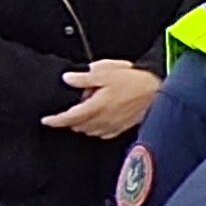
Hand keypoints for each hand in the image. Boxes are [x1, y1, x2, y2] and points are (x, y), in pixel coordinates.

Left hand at [43, 58, 160, 136]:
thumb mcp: (106, 72)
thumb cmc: (136, 81)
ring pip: (88, 130)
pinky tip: (101, 117)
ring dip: (83, 122)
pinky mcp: (121, 129)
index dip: (54, 120)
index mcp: (95, 107)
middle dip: (71, 118)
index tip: (46, 120)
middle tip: (76, 104)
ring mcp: (111, 127)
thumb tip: (68, 79)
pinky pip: (101, 133)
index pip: (68, 118)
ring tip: (90, 107)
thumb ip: (84, 77)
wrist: (159, 93)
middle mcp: (101, 120)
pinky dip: (96, 127)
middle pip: (77, 126)